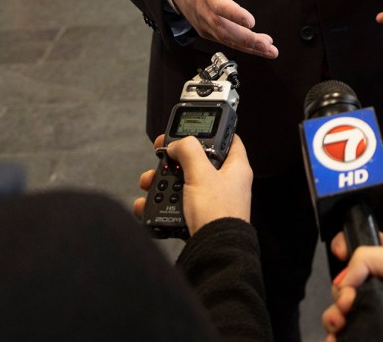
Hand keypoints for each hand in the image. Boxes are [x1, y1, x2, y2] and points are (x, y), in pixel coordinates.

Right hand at [134, 134, 252, 230]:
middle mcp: (226, 184)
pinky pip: (176, 206)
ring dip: (162, 182)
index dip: (209, 131)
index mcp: (236, 168)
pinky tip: (146, 205)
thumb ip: (188, 151)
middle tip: (160, 157)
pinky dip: (160, 204)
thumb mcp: (201, 174)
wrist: (214, 253)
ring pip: (183, 183)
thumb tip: (177, 144)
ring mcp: (212, 201)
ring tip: (148, 183)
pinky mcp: (198, 217)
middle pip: (198, 162)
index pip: (228, 139)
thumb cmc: (217, 213)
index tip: (189, 130)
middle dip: (174, 160)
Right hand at [169, 0, 276, 57]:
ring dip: (249, 46)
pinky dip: (243, 46)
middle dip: (247, 39)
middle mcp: (204, 10)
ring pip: (227, 39)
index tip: (251, 21)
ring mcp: (205, 23)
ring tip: (270, 50)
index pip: (220, 4)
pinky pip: (226, 41)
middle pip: (225, 29)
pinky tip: (261, 47)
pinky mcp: (208, 31)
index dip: (234, 14)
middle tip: (268, 45)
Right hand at [321, 232, 382, 341]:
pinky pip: (348, 334)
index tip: (339, 255)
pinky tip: (337, 336)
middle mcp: (380, 284)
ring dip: (333, 314)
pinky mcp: (376, 331)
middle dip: (340, 289)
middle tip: (349, 298)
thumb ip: (367, 258)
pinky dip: (337, 335)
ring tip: (341, 320)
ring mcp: (377, 310)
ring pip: (341, 310)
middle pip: (344, 282)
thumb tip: (342, 278)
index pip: (357, 247)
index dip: (343, 249)